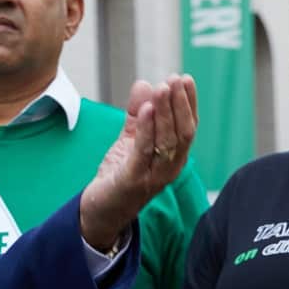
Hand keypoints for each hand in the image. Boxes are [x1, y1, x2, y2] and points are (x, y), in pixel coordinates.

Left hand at [79, 74, 196, 250]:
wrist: (101, 209)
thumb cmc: (119, 174)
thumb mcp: (130, 139)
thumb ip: (137, 113)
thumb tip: (145, 83)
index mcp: (173, 157)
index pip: (188, 126)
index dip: (188, 103)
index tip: (185, 78)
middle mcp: (169, 167)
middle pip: (182, 132)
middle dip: (180, 103)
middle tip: (175, 79)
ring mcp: (153, 176)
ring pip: (167, 141)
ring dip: (166, 113)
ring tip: (162, 88)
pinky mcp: (133, 180)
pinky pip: (143, 152)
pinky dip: (146, 129)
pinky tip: (145, 109)